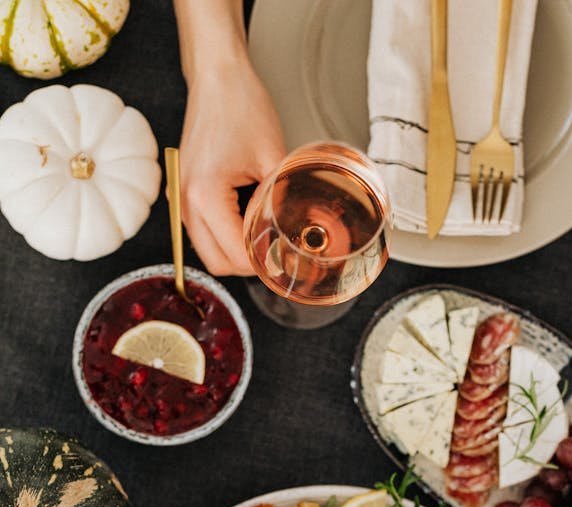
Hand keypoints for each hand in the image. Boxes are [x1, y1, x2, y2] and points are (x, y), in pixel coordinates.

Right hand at [179, 58, 285, 275]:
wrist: (216, 77)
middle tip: (276, 252)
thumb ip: (281, 202)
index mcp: (205, 195)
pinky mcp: (181, 194)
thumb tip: (292, 234)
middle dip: (248, 265)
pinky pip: (201, 232)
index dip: (263, 262)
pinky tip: (245, 220)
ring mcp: (179, 199)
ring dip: (234, 252)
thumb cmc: (241, 106)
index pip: (236, 254)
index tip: (285, 258)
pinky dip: (223, 236)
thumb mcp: (274, 158)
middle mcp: (185, 202)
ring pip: (207, 251)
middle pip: (217, 263)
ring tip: (262, 234)